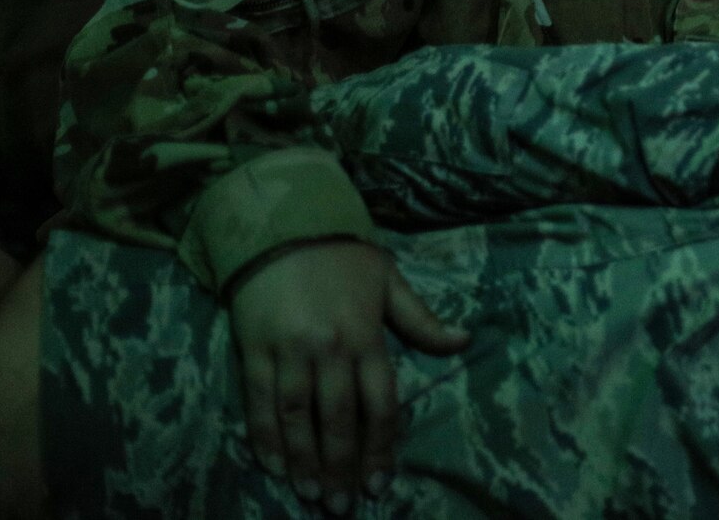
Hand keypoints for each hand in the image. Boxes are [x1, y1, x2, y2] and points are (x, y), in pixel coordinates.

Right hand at [229, 239, 469, 511]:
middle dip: (343, 467)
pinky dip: (266, 439)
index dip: (380, 447)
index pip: (379, 403)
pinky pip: (260, 404)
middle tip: (344, 506)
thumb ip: (422, 319)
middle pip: (339, 419)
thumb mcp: (389, 280)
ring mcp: (289, 352)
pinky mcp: (254, 352)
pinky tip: (275, 467)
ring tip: (313, 495)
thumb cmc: (342, 256)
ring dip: (305, 463)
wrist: (282, 226)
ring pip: (298, 419)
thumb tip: (464, 340)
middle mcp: (329, 349)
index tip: (380, 483)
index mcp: (366, 335)